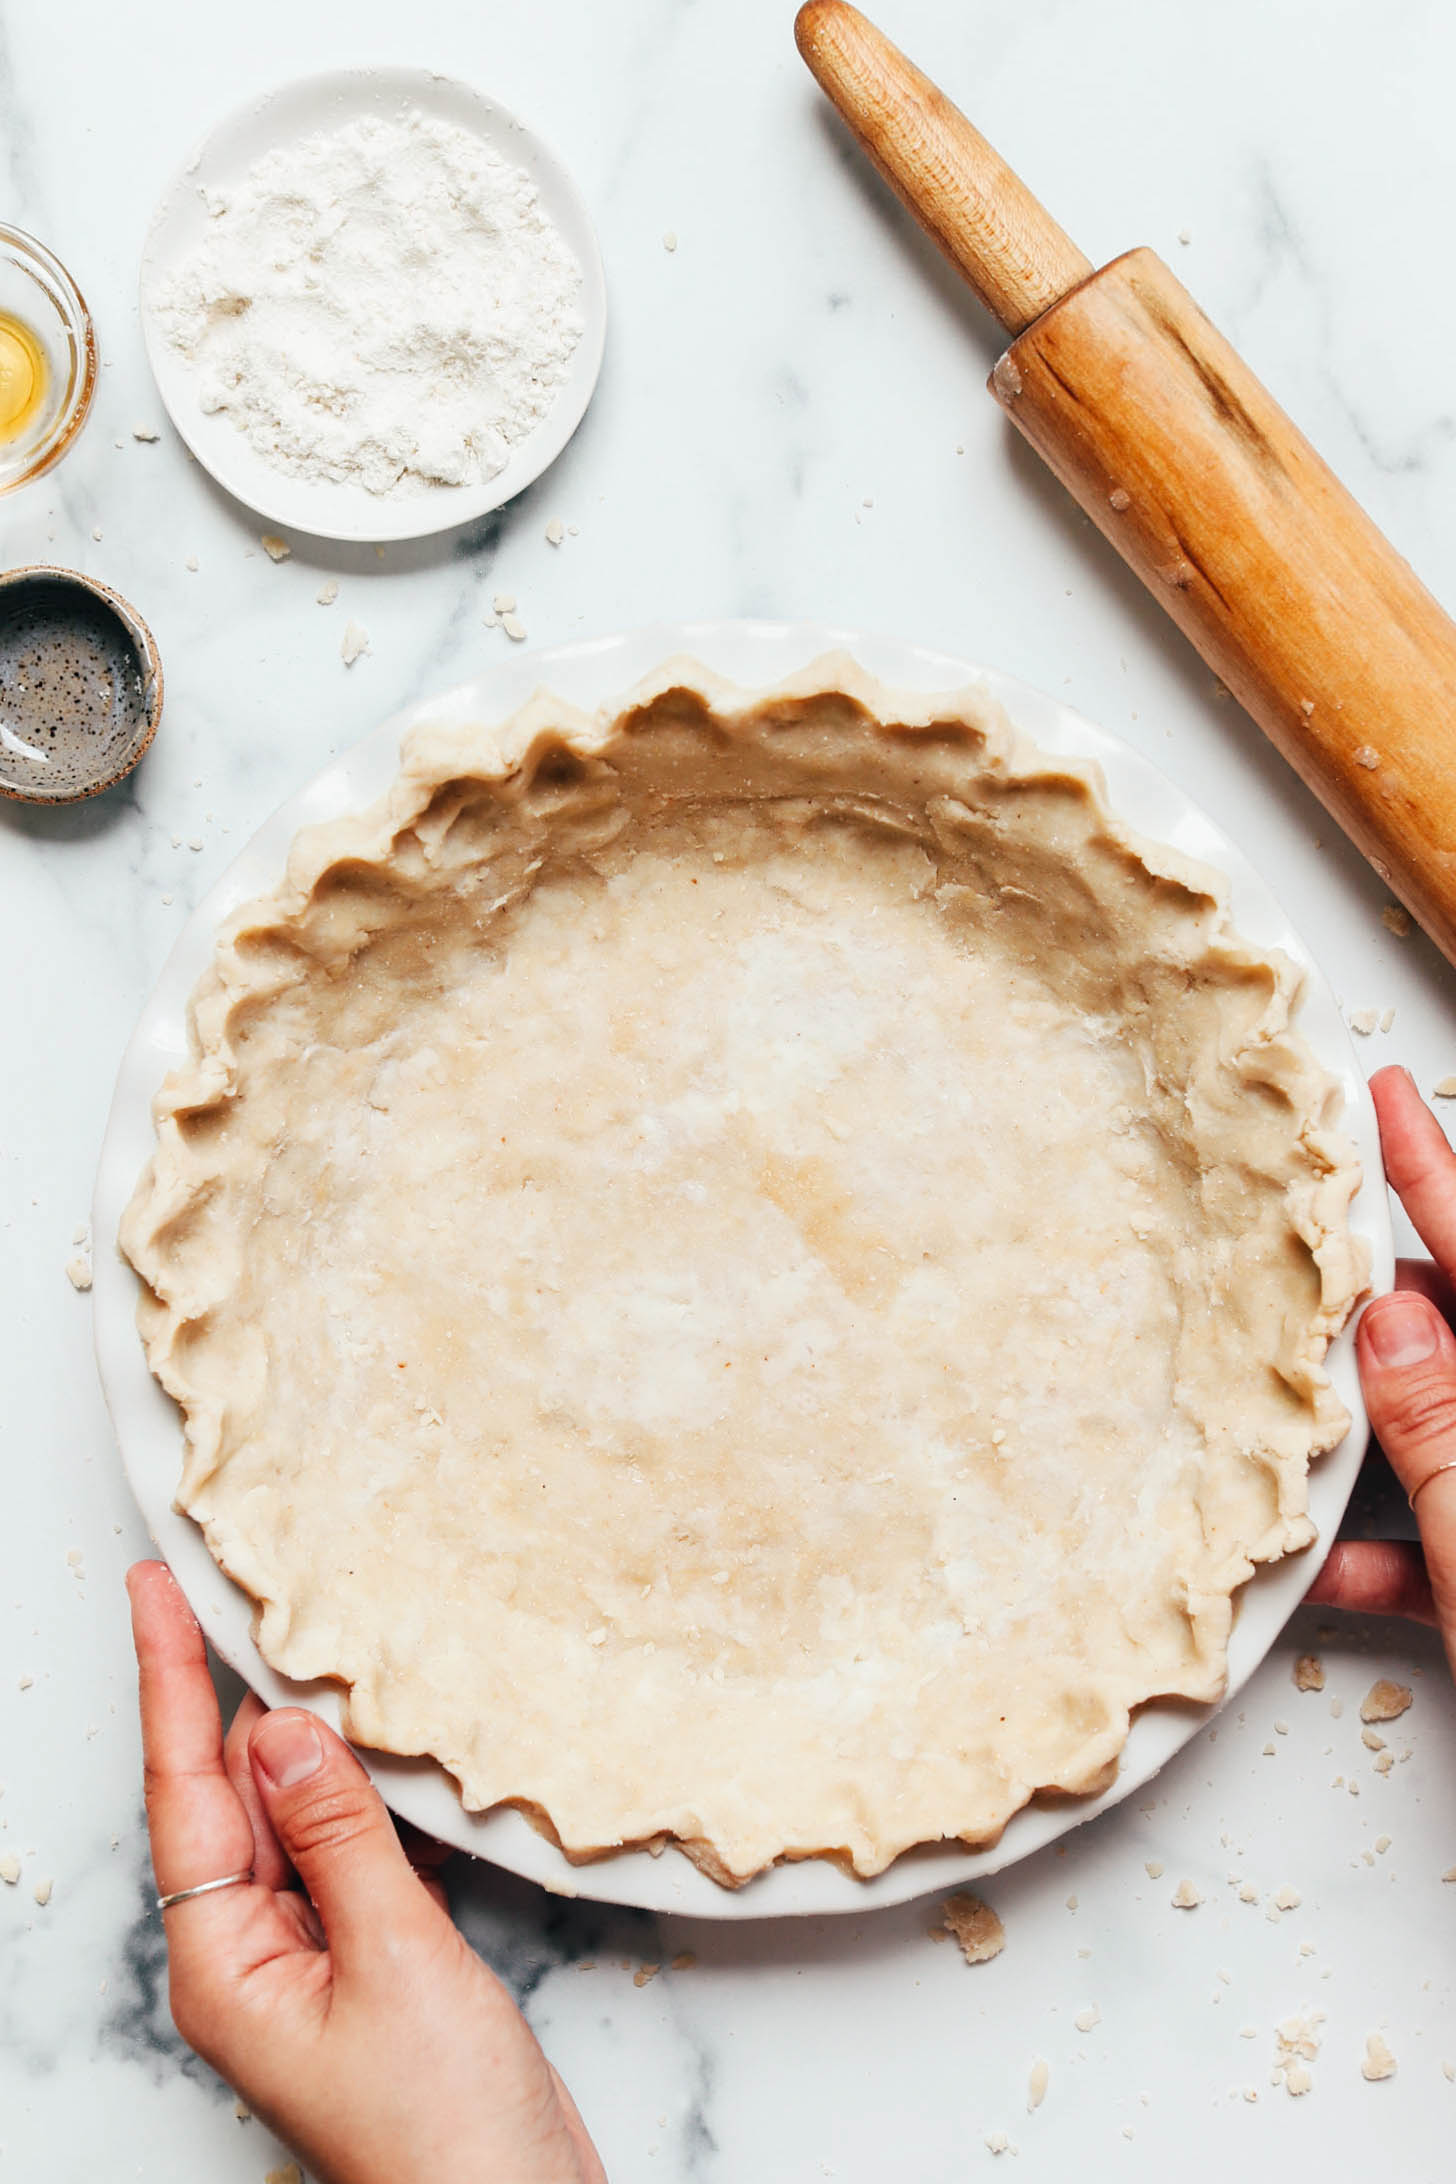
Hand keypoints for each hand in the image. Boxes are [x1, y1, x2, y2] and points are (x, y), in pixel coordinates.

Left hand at [126, 1561, 604, 2183]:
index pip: (184, 1788)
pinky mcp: (368, 1963)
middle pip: (236, 1792)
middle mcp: (250, 1955)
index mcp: (224, 1963)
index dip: (169, 1676)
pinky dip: (372, 1796)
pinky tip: (398, 1746)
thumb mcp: (395, 1959)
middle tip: (267, 1580)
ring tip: (329, 1639)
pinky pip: (350, 1852)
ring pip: (298, 1815)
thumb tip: (282, 1724)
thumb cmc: (444, 2126)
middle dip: (250, 1690)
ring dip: (320, 1739)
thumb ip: (339, 1834)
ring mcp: (308, 1960)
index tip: (154, 1585)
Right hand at [1307, 1066, 1455, 1676]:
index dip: (1432, 1167)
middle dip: (1381, 1311)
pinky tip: (1337, 1572)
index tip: (1389, 1092)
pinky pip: (1452, 1534)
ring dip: (1374, 1446)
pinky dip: (1396, 1551)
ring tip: (1292, 1426)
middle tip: (1301, 1260)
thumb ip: (1444, 1431)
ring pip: (1446, 1440)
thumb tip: (1390, 1318)